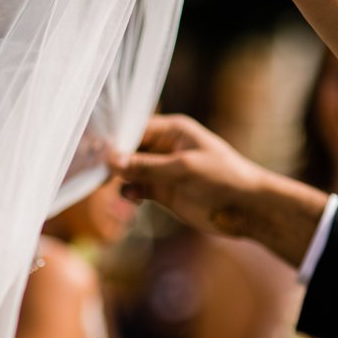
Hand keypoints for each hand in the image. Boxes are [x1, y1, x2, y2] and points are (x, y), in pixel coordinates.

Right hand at [109, 115, 327, 267]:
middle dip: (112, 159)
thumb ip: (146, 166)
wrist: (247, 209)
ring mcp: (162, 171)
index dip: (114, 139)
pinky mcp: (163, 192)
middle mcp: (165, 148)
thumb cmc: (223, 178)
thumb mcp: (183, 169)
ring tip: (104, 185)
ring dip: (118, 178)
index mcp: (173, 131)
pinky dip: (129, 192)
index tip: (93, 149)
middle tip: (90, 168)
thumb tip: (110, 160)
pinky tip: (130, 198)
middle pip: (128, 150)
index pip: (135, 129)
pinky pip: (136, 188)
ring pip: (129, 171)